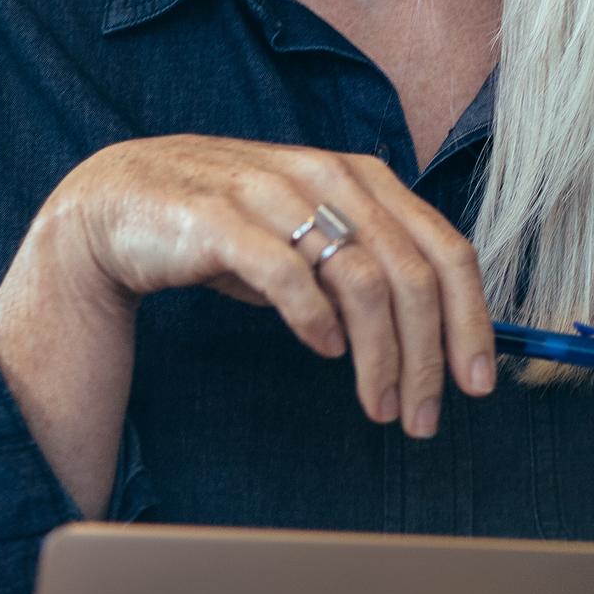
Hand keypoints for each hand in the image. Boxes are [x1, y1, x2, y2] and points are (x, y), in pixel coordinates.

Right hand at [14, 135, 496, 436]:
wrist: (116, 203)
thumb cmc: (221, 227)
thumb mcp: (306, 238)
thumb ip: (364, 268)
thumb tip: (433, 333)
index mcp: (360, 177)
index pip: (444, 248)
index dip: (471, 319)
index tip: (478, 381)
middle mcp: (326, 176)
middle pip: (412, 273)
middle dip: (428, 356)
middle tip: (425, 417)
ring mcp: (274, 194)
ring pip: (362, 281)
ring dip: (381, 357)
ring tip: (379, 406)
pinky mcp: (221, 220)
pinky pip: (288, 275)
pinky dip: (317, 321)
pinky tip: (324, 352)